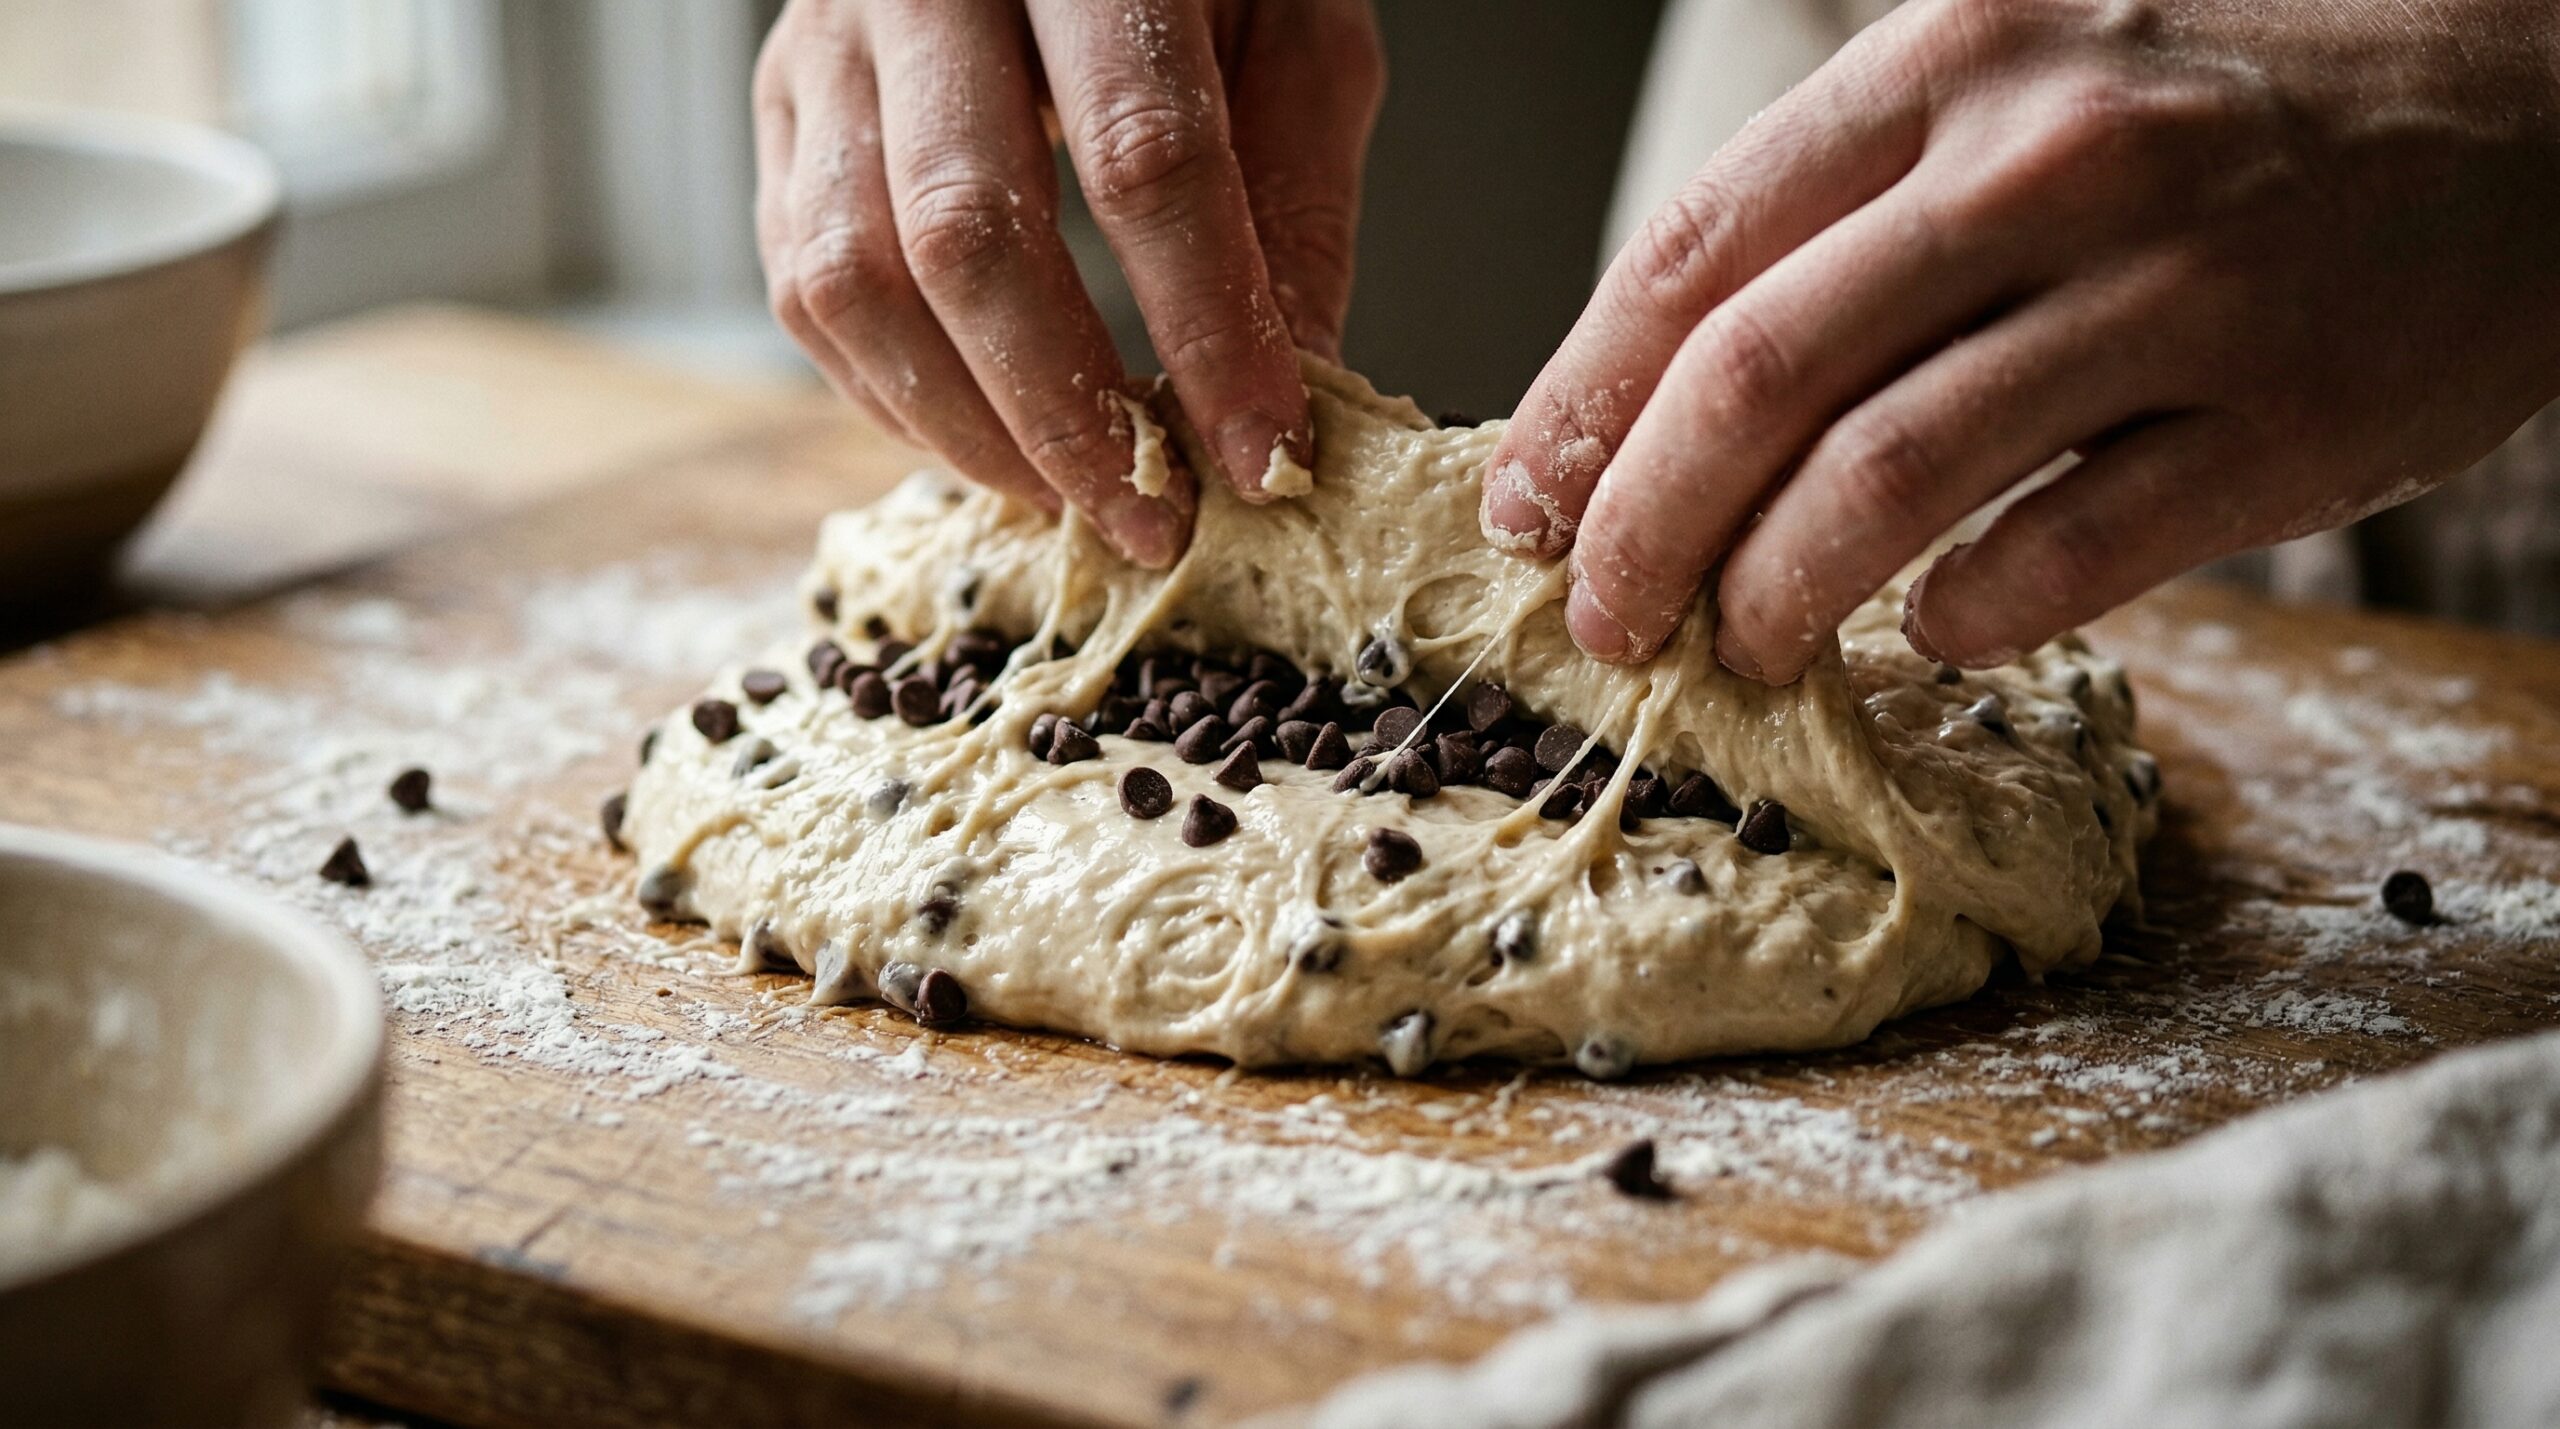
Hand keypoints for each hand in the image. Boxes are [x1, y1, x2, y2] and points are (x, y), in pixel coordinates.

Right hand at [755, 0, 1382, 564]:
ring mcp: (826, 42)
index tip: (1266, 456)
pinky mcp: (780, 103)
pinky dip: (892, 393)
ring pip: (854, 277)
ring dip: (964, 427)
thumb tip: (1283, 400)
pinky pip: (802, 284)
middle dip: (1067, 413)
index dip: (1207, 327)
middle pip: (967, 235)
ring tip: (1067, 499)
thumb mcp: (1290, 27)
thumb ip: (1293, 195)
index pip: (1144, 156)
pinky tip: (984, 439)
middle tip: (1154, 521)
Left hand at [1485, 0, 2559, 676]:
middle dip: (1642, 528)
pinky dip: (1956, 620)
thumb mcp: (2017, 80)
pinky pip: (2060, 560)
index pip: (1697, 252)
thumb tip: (1644, 402)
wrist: (2524, 101)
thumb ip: (1843, 216)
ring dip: (1773, 597)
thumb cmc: (2219, 108)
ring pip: (1888, 484)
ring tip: (1738, 647)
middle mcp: (2050, 163)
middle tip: (1602, 620)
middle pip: (1759, 380)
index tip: (1528, 501)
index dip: (1583, 400)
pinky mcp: (2288, 424)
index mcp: (1951, 64)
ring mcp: (2177, 294)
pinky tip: (1927, 630)